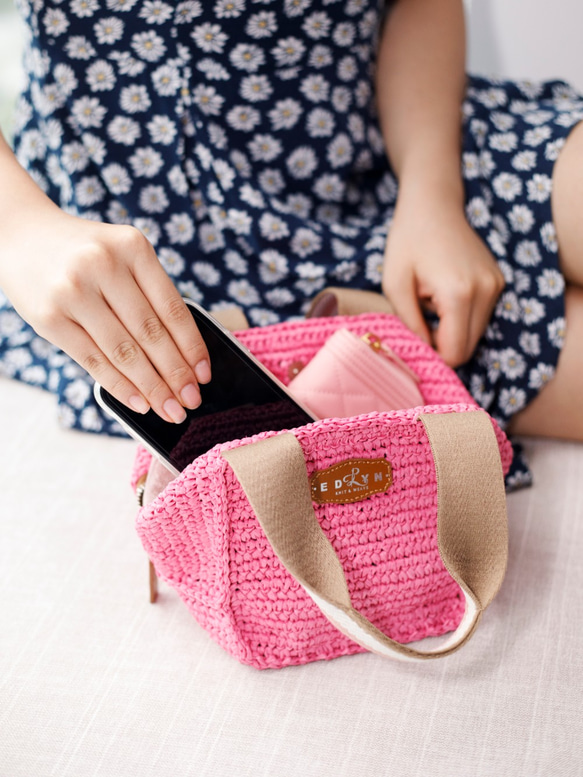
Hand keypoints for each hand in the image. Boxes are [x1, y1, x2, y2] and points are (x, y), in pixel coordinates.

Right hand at [1, 209, 209, 422]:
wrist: (22, 235)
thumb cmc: (83, 253)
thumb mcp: (122, 255)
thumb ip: (149, 294)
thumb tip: (183, 357)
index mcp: (133, 247)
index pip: (173, 309)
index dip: (192, 347)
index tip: (204, 375)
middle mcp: (104, 265)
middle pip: (151, 333)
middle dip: (176, 375)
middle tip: (191, 401)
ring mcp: (74, 292)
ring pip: (124, 352)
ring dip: (152, 387)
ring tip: (170, 409)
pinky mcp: (50, 318)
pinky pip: (93, 360)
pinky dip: (120, 386)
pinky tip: (139, 402)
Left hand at [382, 198, 504, 367]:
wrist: (433, 205)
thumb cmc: (407, 242)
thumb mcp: (394, 285)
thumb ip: (409, 324)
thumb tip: (423, 353)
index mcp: (459, 294)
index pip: (455, 353)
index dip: (433, 355)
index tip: (414, 339)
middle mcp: (486, 292)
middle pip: (468, 348)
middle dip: (443, 344)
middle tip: (420, 323)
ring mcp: (496, 286)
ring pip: (475, 335)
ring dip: (451, 329)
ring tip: (432, 303)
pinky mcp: (498, 282)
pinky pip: (480, 317)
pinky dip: (461, 317)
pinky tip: (443, 295)